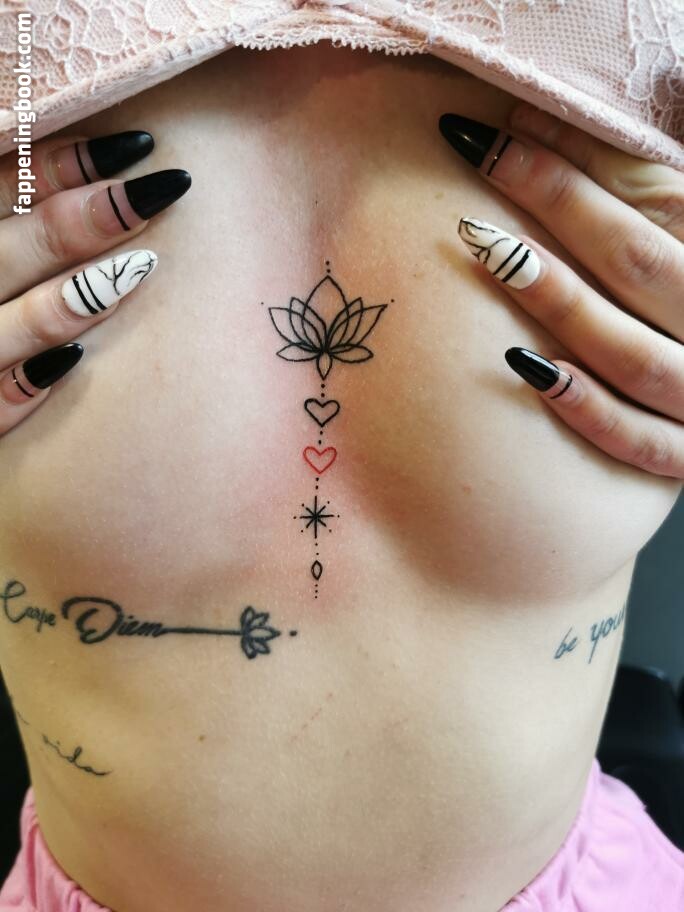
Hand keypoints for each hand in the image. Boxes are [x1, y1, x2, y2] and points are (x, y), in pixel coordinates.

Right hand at [0, 129, 191, 435]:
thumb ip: (25, 223)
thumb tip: (111, 165)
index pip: (1, 183)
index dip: (63, 164)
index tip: (137, 147)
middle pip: (11, 247)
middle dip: (84, 219)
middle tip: (161, 191)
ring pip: (6, 323)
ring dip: (72, 296)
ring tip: (141, 267)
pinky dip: (27, 386)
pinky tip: (78, 360)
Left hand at [439, 105, 683, 478]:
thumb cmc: (681, 300)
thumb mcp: (680, 242)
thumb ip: (650, 200)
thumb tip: (563, 132)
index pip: (658, 198)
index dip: (585, 155)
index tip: (512, 122)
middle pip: (638, 263)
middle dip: (560, 203)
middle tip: (482, 154)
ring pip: (634, 355)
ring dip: (564, 304)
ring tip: (491, 252)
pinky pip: (641, 444)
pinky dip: (589, 412)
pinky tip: (527, 368)